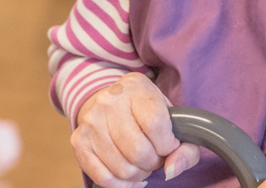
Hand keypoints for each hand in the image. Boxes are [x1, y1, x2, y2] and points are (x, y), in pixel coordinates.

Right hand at [72, 72, 199, 187]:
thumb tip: (171, 170)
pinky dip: (121, 185)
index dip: (167, 145)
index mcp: (136, 87)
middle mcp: (109, 100)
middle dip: (153, 162)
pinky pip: (104, 178)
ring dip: (138, 174)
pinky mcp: (79, 141)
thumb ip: (186, 147)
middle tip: (154, 156)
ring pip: (123, 168)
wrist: (110, 103)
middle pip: (138, 151)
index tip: (168, 145)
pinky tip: (129, 177)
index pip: (156, 125)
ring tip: (140, 162)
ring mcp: (91, 121)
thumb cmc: (146, 114)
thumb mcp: (171, 119)